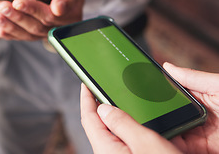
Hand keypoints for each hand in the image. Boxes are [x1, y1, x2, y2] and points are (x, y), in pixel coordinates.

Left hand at [0, 0, 84, 39]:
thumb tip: (58, 9)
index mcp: (70, 17)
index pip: (49, 16)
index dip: (32, 9)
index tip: (17, 2)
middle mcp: (58, 29)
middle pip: (36, 26)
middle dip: (16, 17)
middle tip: (0, 7)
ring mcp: (45, 33)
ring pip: (27, 33)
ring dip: (10, 25)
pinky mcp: (34, 33)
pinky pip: (21, 36)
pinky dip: (9, 33)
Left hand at [80, 62, 218, 153]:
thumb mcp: (144, 142)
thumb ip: (122, 123)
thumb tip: (103, 108)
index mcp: (105, 148)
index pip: (88, 118)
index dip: (86, 98)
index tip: (86, 82)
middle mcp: (108, 153)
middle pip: (98, 124)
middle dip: (99, 104)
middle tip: (103, 87)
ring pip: (111, 131)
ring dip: (114, 115)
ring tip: (118, 99)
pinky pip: (122, 139)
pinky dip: (126, 126)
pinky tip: (135, 120)